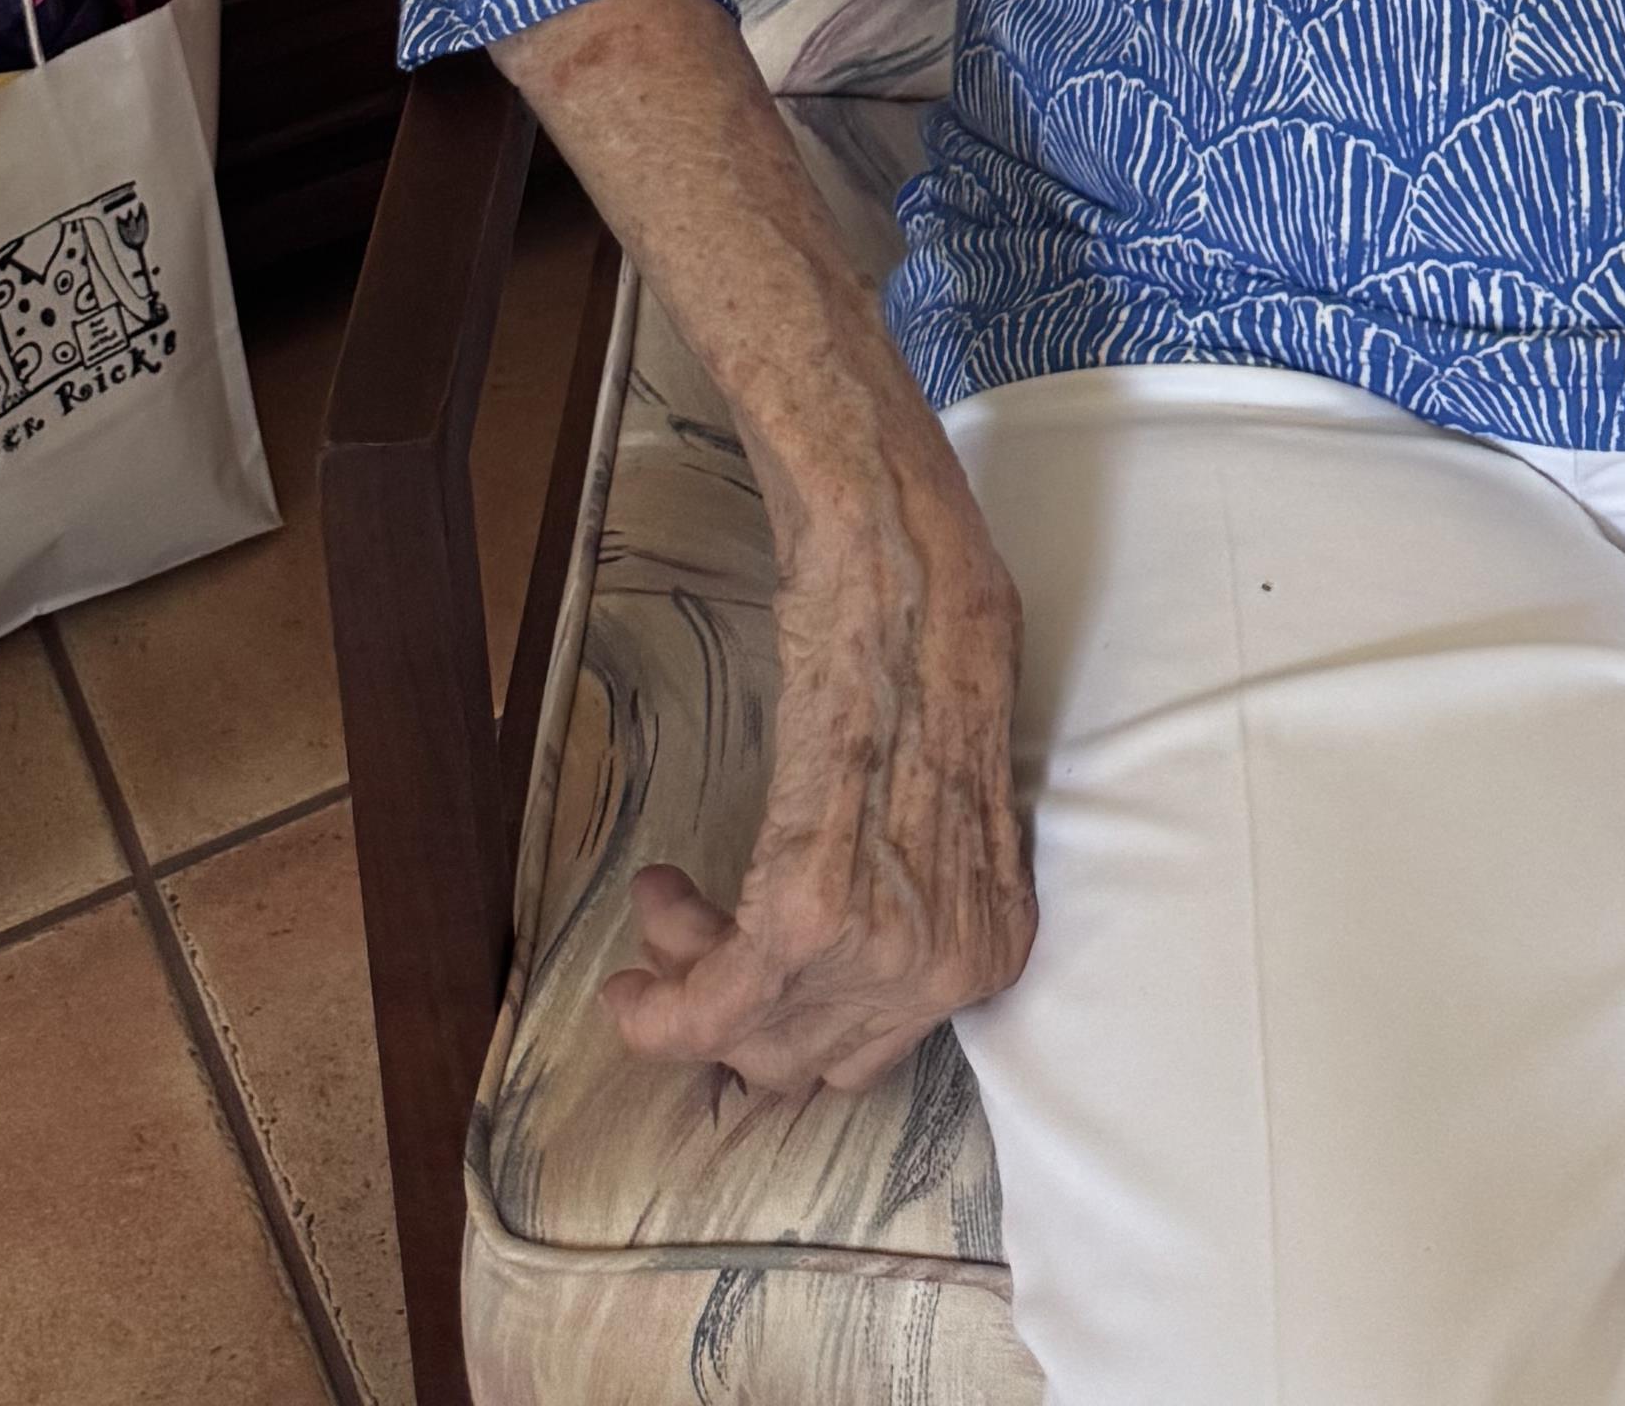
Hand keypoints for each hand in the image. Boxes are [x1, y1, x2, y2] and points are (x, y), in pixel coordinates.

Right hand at [602, 494, 1034, 1100]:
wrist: (905, 570)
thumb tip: (870, 912)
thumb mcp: (958, 792)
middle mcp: (948, 970)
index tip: (737, 962)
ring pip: (752, 1034)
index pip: (870, 1043)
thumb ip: (926, 879)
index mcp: (993, 940)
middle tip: (681, 927)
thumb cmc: (935, 645)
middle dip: (735, 1004)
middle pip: (808, 1054)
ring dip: (686, 981)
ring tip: (659, 899)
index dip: (790, 1013)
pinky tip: (631, 978)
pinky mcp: (808, 917)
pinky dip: (662, 1010)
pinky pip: (718, 1008)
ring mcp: (883, 953)